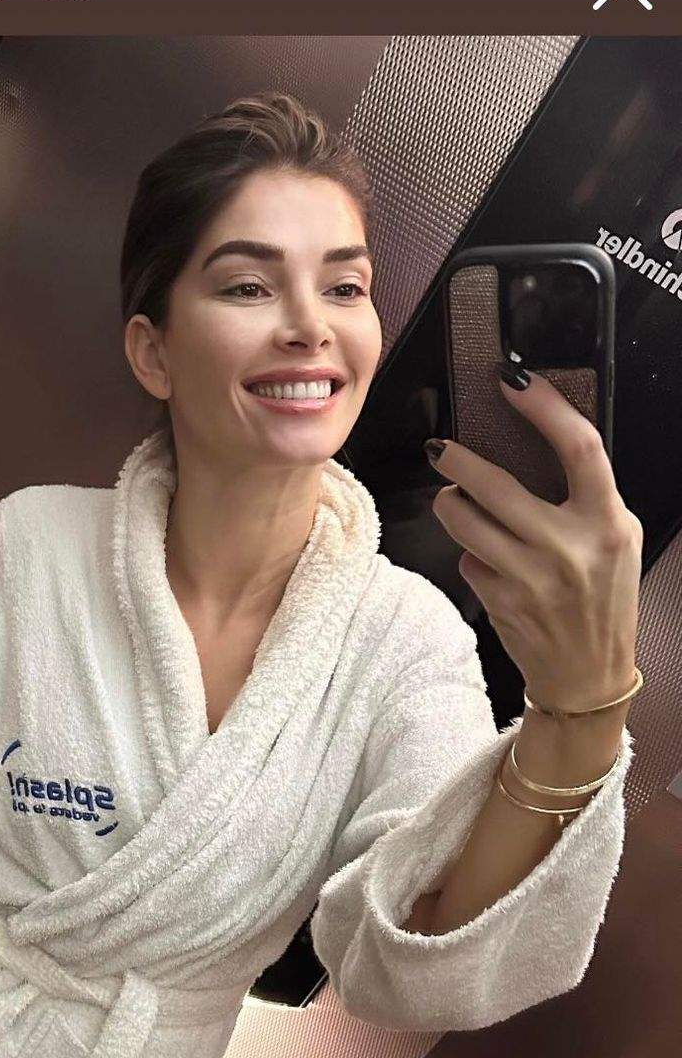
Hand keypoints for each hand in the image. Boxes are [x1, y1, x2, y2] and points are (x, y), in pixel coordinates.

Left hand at [427, 370, 641, 711]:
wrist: (588, 676)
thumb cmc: (603, 599)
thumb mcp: (616, 539)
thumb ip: (588, 496)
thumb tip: (539, 440)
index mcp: (607, 522)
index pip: (579, 447)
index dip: (544, 406)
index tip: (514, 381)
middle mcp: (570, 549)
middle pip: (496, 485)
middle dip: (457, 460)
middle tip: (439, 449)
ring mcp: (531, 579)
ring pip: (465, 521)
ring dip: (450, 504)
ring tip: (455, 501)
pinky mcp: (501, 603)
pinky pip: (468, 560)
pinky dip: (471, 554)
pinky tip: (490, 563)